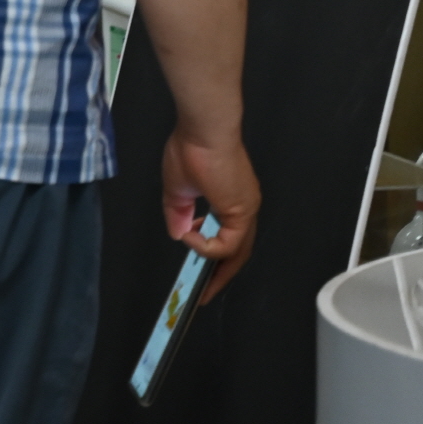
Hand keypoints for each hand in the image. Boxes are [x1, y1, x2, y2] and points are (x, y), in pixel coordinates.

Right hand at [162, 124, 260, 303]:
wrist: (202, 131)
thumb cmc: (192, 147)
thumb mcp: (178, 188)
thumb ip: (177, 213)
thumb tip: (177, 232)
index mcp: (232, 200)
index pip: (229, 237)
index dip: (216, 257)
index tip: (202, 271)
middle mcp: (243, 207)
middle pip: (238, 252)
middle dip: (221, 275)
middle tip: (205, 293)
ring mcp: (245, 210)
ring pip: (236, 252)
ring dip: (215, 267)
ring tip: (197, 277)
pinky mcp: (240, 211)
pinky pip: (227, 244)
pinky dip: (208, 247)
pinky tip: (190, 238)